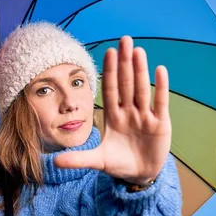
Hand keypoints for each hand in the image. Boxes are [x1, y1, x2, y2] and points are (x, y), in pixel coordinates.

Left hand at [54, 36, 171, 183]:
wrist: (139, 176)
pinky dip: (161, 88)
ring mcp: (145, 117)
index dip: (110, 72)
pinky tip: (160, 69)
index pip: (111, 90)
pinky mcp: (160, 124)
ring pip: (142, 90)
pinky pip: (161, 103)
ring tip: (138, 51)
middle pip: (126, 84)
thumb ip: (78, 159)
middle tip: (124, 40)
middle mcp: (129, 112)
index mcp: (114, 117)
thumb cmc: (118, 164)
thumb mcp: (97, 161)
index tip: (107, 52)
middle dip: (125, 63)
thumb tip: (54, 161)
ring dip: (141, 71)